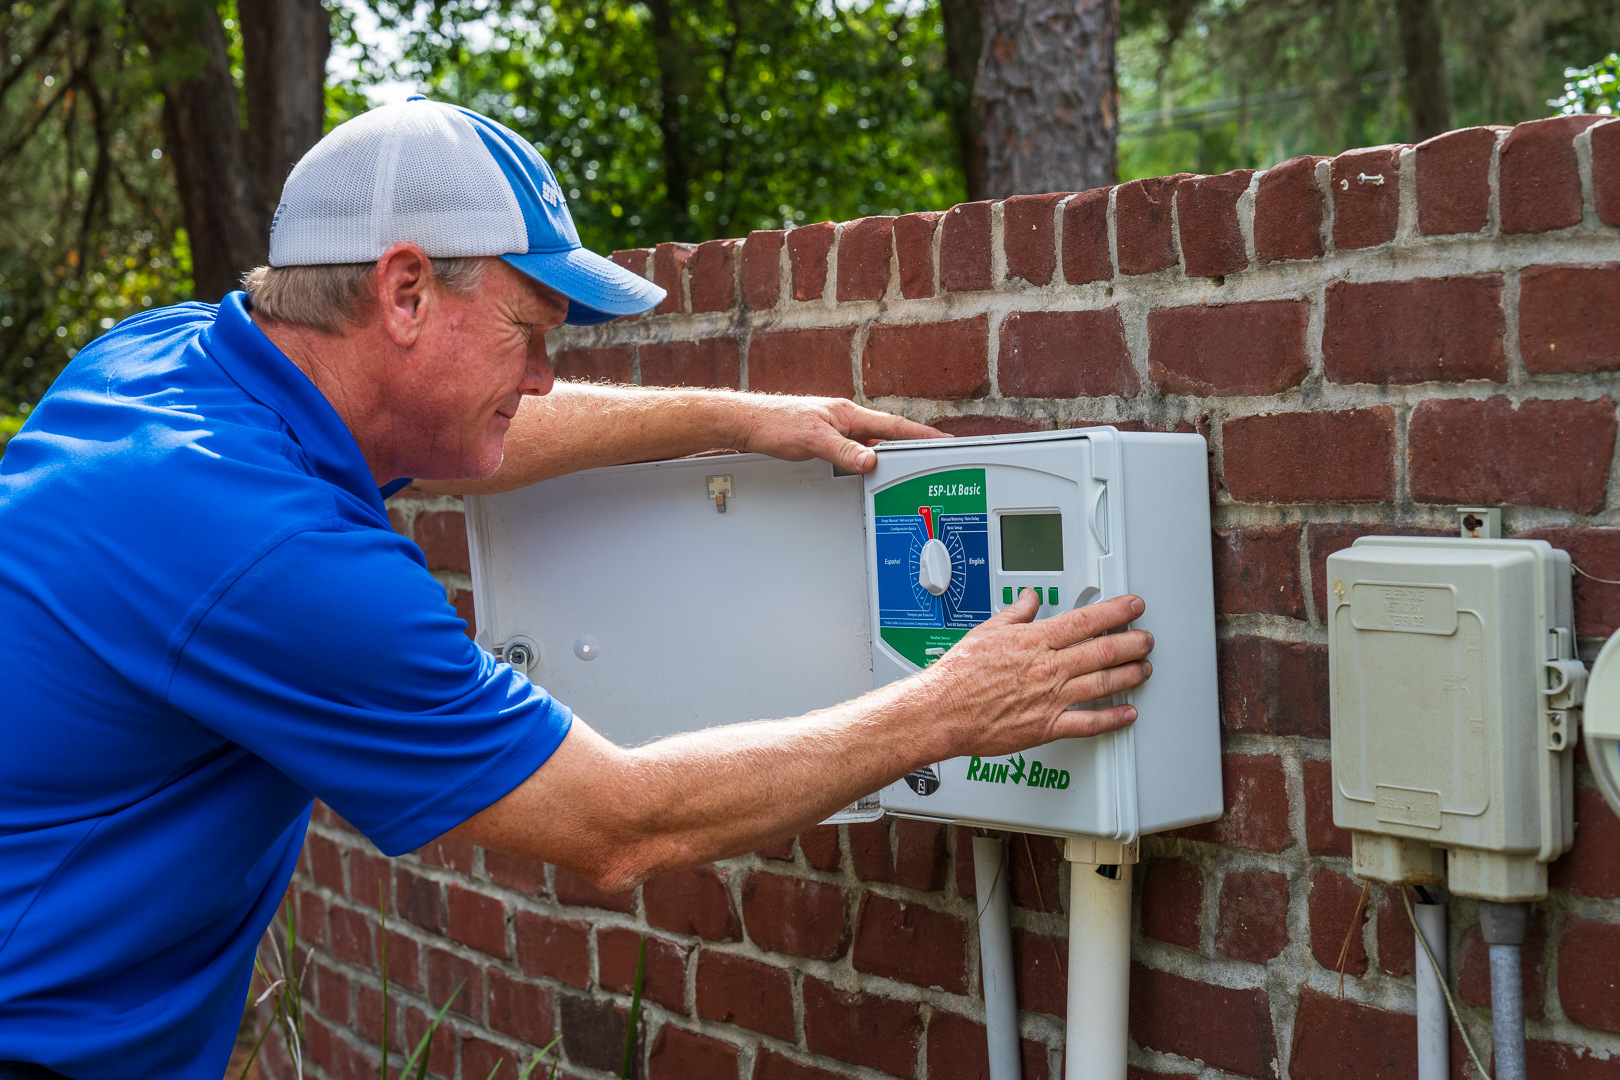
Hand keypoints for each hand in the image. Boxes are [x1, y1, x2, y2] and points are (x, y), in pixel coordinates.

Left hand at [732, 395, 944, 472]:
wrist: (750, 422)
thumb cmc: (777, 423)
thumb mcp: (813, 441)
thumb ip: (842, 451)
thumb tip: (869, 462)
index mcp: (849, 414)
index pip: (892, 426)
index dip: (920, 434)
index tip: (944, 440)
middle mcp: (846, 419)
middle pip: (888, 433)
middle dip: (913, 445)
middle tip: (936, 455)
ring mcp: (838, 428)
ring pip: (873, 443)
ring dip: (891, 454)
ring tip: (910, 467)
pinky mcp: (827, 438)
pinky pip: (857, 450)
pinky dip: (869, 459)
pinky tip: (871, 468)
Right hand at [917, 591, 1153, 759]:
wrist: (942, 711)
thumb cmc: (958, 675)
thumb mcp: (986, 631)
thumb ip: (1015, 614)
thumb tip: (1030, 599)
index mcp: (1034, 640)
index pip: (1087, 620)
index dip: (1117, 611)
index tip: (1133, 607)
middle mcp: (1048, 668)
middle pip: (1104, 651)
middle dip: (1133, 643)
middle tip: (1146, 638)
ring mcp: (1051, 698)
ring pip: (1103, 683)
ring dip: (1130, 675)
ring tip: (1144, 668)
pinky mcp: (1047, 726)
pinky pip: (1089, 723)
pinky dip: (1113, 719)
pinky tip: (1127, 713)